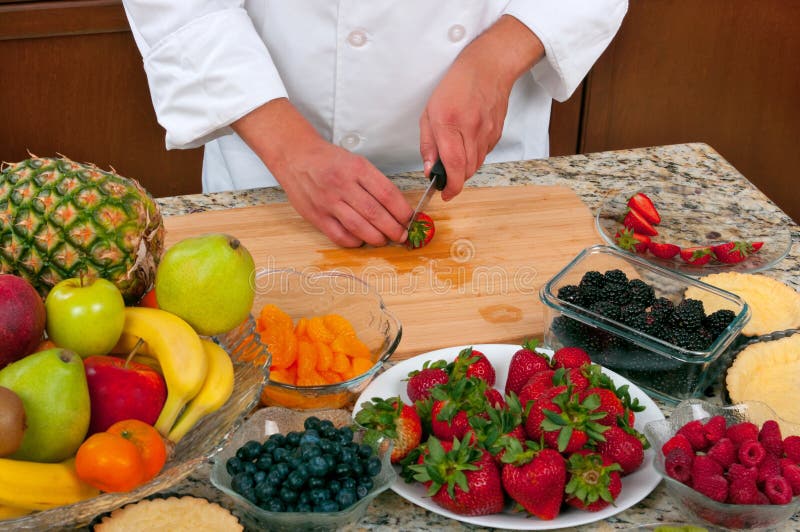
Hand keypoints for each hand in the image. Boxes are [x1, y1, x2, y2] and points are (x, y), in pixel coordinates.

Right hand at [233, 99, 412, 247]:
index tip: (409, 219)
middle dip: (393, 229)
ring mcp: (328, 202)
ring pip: (359, 227)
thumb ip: (374, 182)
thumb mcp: (355, 161)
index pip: (387, 194)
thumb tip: (396, 207)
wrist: (295, 156)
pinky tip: (361, 240)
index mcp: (357, 168)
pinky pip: (339, 235)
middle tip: (402, 235)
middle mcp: (343, 185)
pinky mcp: (316, 215)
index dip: (402, 210)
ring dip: (377, 238)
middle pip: (375, 213)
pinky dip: (354, 241)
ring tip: (385, 240)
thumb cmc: (329, 160)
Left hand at [420, 15, 544, 200]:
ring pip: (476, 165)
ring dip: (463, 169)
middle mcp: (471, 129)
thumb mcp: (429, 112)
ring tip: (454, 157)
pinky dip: (473, 157)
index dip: (450, 185)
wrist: (489, 67)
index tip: (444, 194)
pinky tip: (467, 144)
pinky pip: (483, 155)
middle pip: (466, 170)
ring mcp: (487, 132)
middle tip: (444, 176)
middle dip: (454, 179)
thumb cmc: (456, 85)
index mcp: (450, 123)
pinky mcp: (497, 133)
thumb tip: (430, 169)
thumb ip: (428, 143)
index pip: (454, 164)